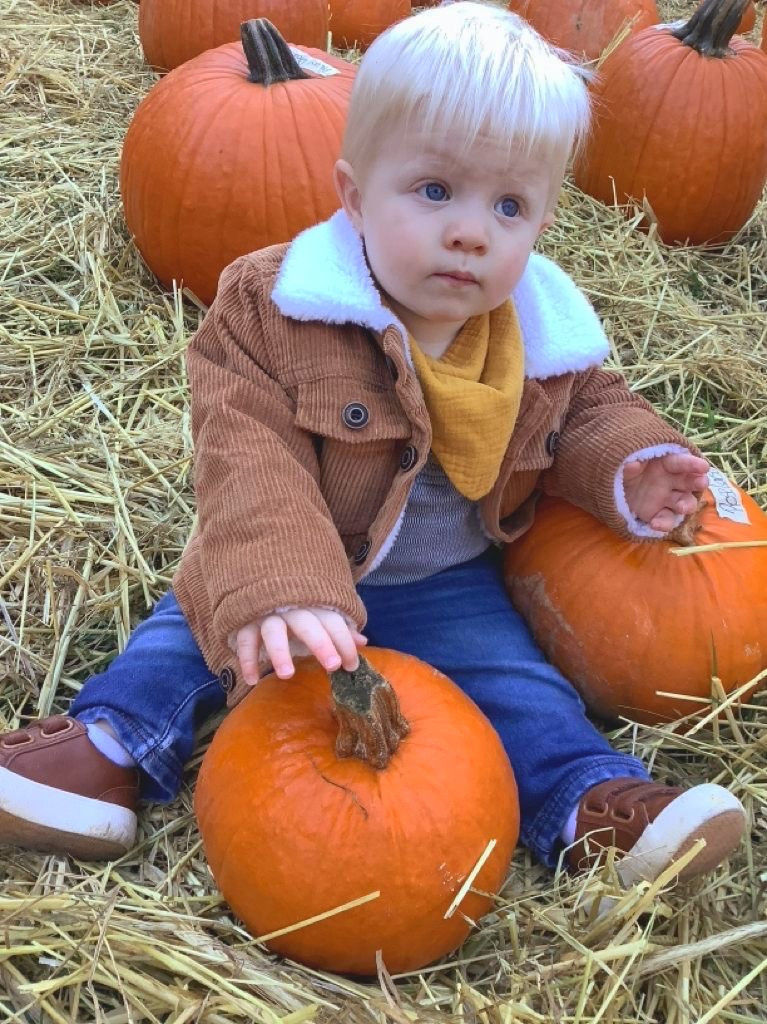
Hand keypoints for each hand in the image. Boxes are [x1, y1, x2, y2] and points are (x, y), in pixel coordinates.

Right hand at [230, 608, 367, 685]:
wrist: (258, 585)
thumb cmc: (296, 610)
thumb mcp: (319, 617)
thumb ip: (339, 629)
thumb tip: (364, 641)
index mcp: (314, 605)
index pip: (333, 621)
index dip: (344, 642)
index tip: (351, 666)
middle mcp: (291, 607)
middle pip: (307, 623)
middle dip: (321, 643)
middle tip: (333, 666)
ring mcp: (266, 613)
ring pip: (273, 630)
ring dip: (280, 652)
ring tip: (287, 674)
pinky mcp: (245, 621)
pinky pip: (245, 639)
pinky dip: (247, 659)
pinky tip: (252, 680)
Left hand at [623, 453, 708, 531]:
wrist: (613, 489)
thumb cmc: (624, 471)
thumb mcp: (624, 464)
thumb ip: (630, 465)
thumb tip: (633, 464)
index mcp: (665, 464)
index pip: (681, 463)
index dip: (692, 464)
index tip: (703, 467)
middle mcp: (671, 482)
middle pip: (689, 482)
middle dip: (697, 482)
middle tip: (702, 483)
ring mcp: (667, 499)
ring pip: (684, 502)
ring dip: (687, 505)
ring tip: (682, 507)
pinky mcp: (658, 514)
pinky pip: (666, 520)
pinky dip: (664, 524)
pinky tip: (655, 524)